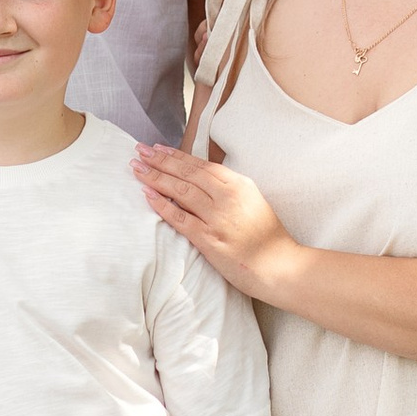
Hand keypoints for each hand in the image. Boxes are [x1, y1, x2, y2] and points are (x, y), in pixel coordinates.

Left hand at [131, 144, 300, 300]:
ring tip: (137, 168)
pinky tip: (147, 195)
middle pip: (187, 173)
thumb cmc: (267, 238)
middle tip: (139, 151)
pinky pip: (179, 219)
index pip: (201, 165)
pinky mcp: (209, 239)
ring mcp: (218, 218)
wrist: (280, 267)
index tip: (157, 148)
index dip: (177, 156)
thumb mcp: (252, 202)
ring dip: (155, 178)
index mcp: (239, 184)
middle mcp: (228, 197)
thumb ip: (229, 190)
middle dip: (160, 161)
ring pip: (180, 191)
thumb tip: (201, 181)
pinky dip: (161, 205)